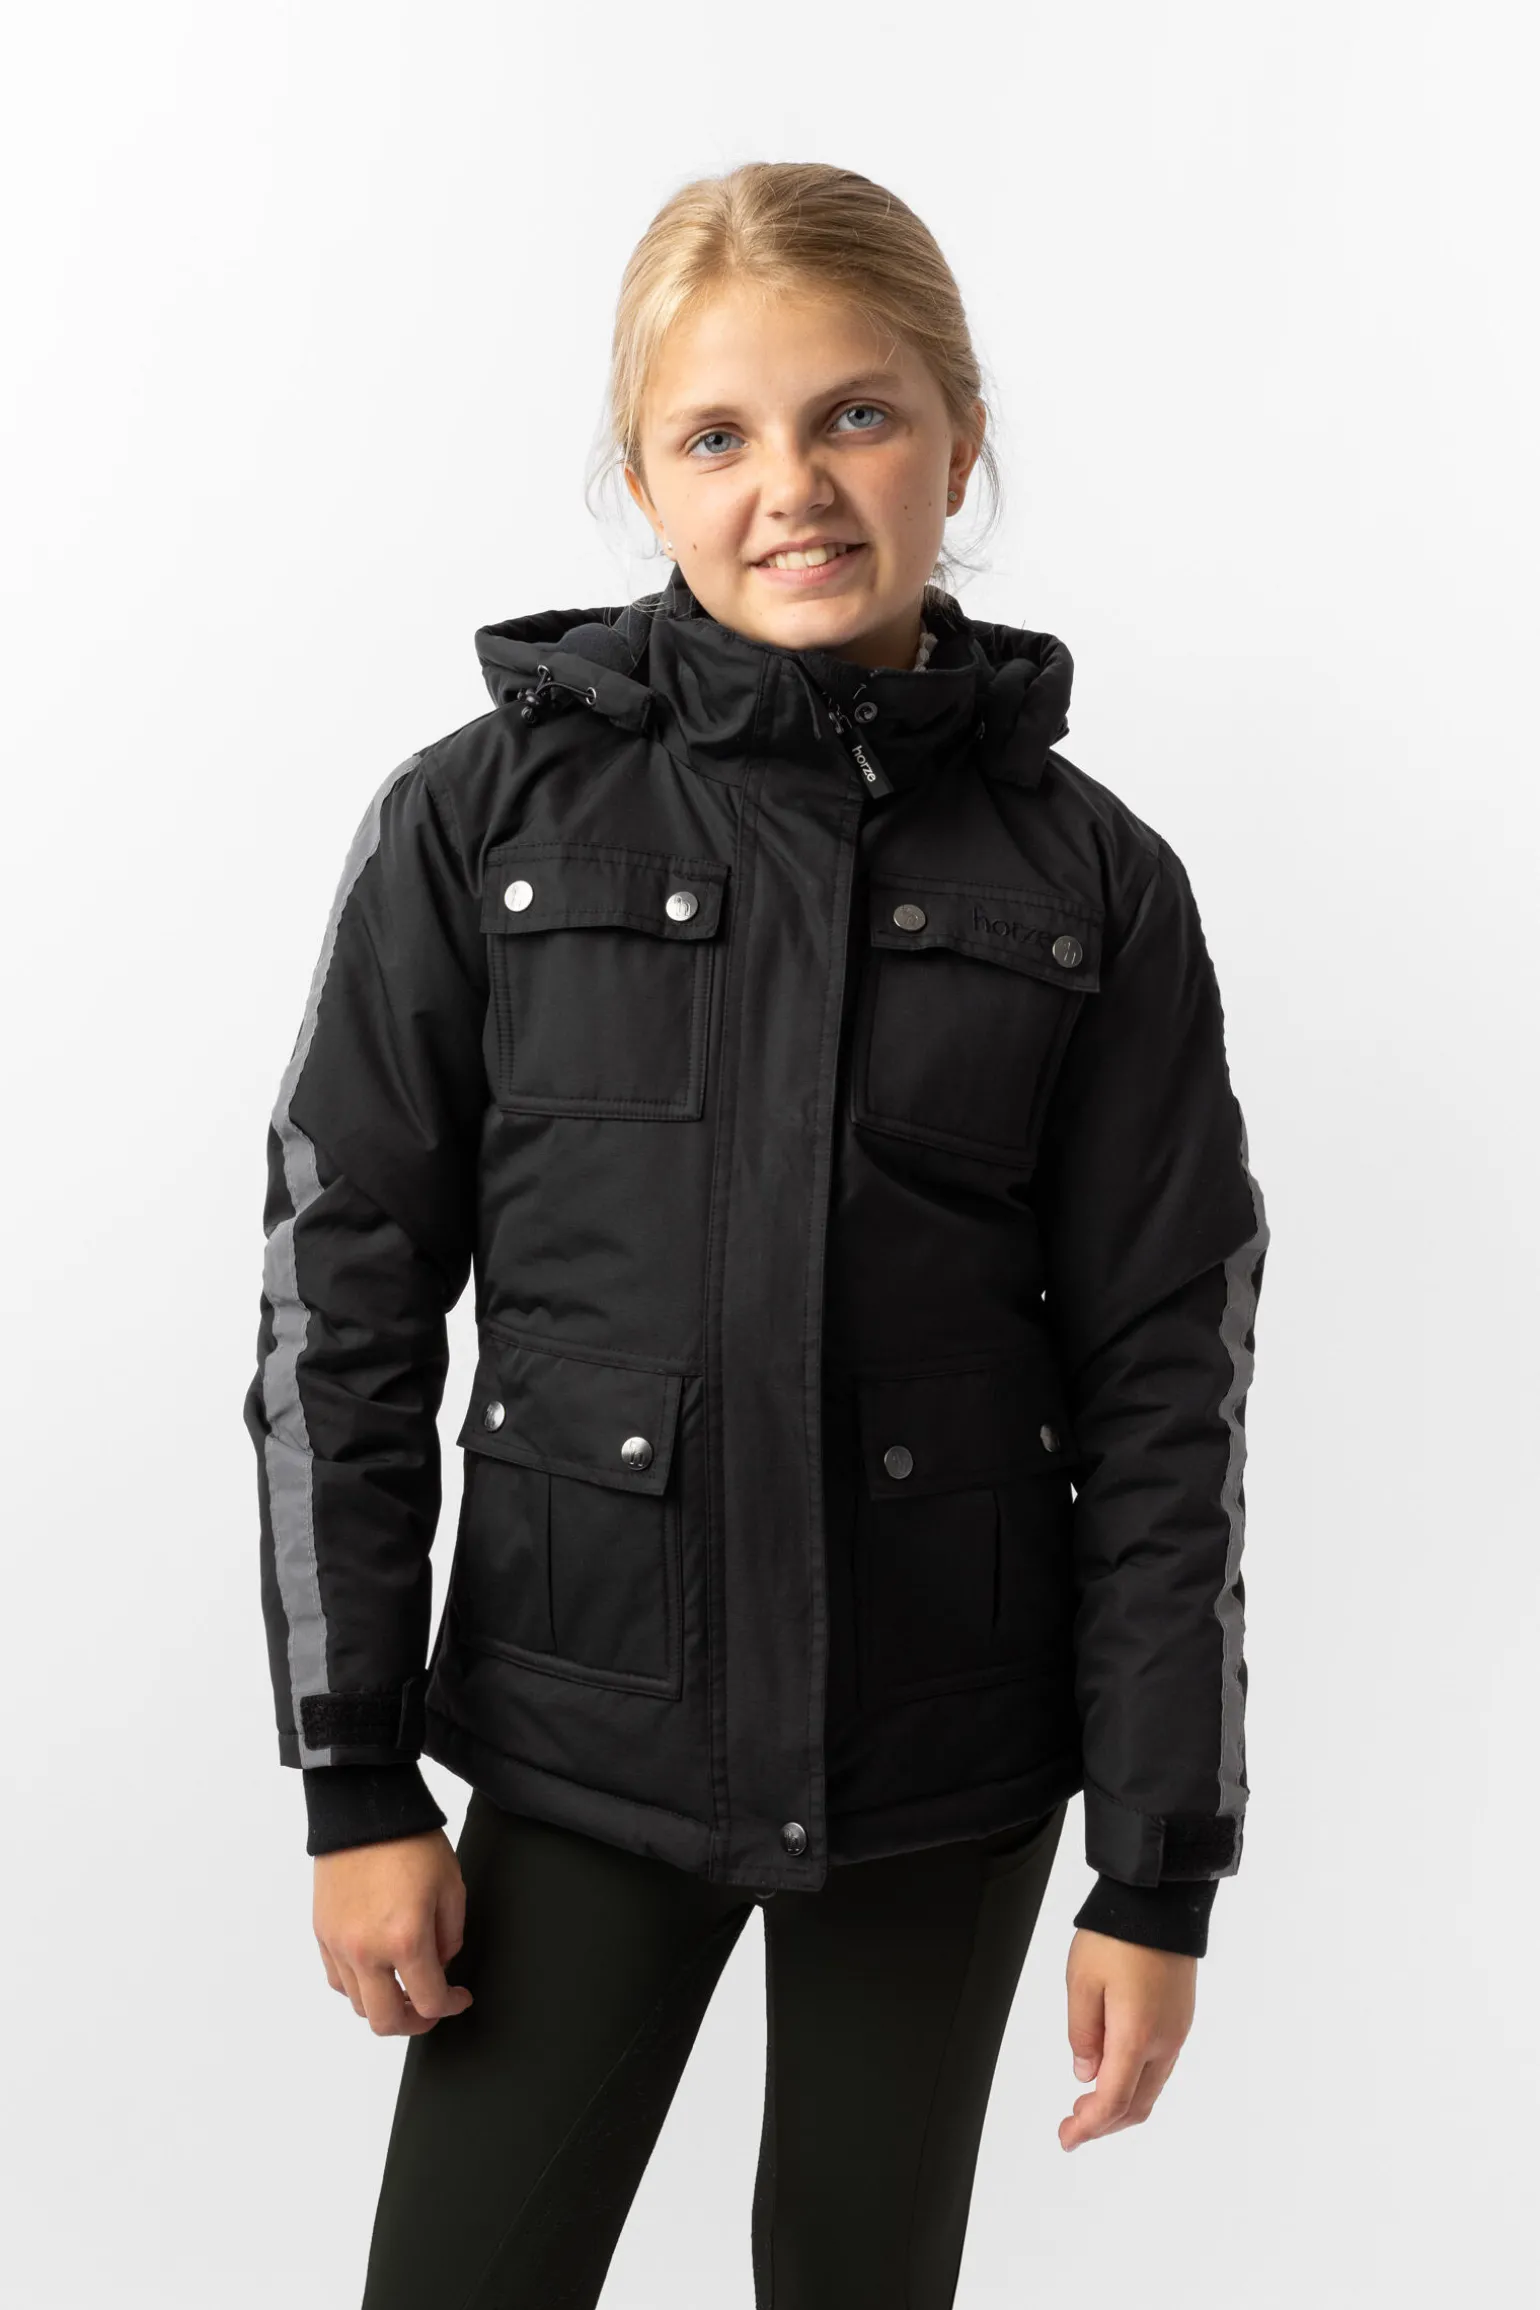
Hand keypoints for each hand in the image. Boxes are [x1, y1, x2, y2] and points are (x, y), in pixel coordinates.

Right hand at [313, 1828, 473, 2035]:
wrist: (365, 1809)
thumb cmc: (411, 1841)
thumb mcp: (451, 1886)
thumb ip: (450, 1936)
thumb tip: (439, 1964)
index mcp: (405, 1940)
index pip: (428, 2001)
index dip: (449, 2006)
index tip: (459, 1998)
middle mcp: (366, 1951)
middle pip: (385, 2020)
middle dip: (413, 2022)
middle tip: (429, 2007)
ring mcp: (339, 1944)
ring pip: (358, 2004)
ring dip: (384, 2004)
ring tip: (402, 1986)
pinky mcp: (322, 1932)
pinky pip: (337, 1979)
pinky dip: (358, 1985)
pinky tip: (376, 1968)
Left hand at [1059, 1928, 1196, 2148]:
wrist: (1159, 1902)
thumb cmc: (1116, 1937)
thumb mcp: (1082, 1982)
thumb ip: (1083, 2033)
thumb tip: (1087, 2074)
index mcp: (1136, 2036)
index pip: (1113, 2100)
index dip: (1089, 2127)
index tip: (1066, 2138)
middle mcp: (1164, 2041)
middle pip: (1137, 2104)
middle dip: (1105, 2123)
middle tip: (1073, 2125)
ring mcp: (1177, 2030)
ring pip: (1151, 2087)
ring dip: (1121, 2103)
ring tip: (1088, 2103)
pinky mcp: (1181, 2018)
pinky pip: (1159, 2065)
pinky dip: (1135, 2082)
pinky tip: (1114, 2072)